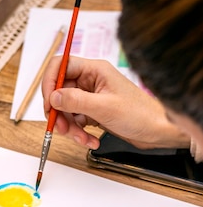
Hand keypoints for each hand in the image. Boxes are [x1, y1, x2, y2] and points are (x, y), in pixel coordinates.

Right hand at [41, 56, 188, 149]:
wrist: (157, 131)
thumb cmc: (140, 114)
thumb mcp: (104, 107)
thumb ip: (75, 101)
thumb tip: (53, 97)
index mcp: (94, 70)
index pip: (60, 66)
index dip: (50, 83)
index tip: (48, 103)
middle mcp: (91, 81)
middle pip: (60, 92)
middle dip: (59, 112)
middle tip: (61, 128)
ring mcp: (91, 97)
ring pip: (66, 109)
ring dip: (69, 127)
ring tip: (81, 139)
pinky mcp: (93, 112)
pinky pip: (75, 121)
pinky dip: (79, 133)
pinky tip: (90, 140)